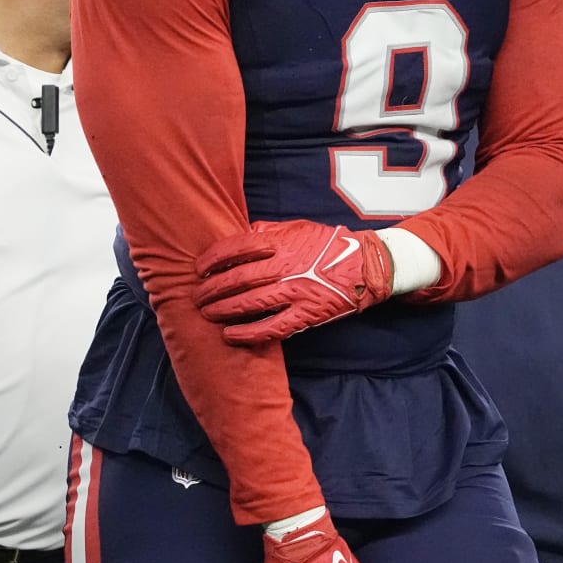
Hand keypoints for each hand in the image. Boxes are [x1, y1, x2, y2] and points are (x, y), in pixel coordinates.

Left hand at [194, 221, 393, 344]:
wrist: (366, 265)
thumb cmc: (330, 244)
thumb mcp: (298, 227)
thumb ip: (268, 230)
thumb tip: (240, 234)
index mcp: (282, 242)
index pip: (236, 248)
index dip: (213, 259)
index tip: (198, 268)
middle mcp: (286, 267)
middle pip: (238, 278)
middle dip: (212, 289)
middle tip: (197, 296)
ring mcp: (296, 292)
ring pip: (250, 303)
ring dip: (223, 310)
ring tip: (207, 313)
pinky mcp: (307, 314)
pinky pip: (272, 327)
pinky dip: (248, 333)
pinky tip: (230, 335)